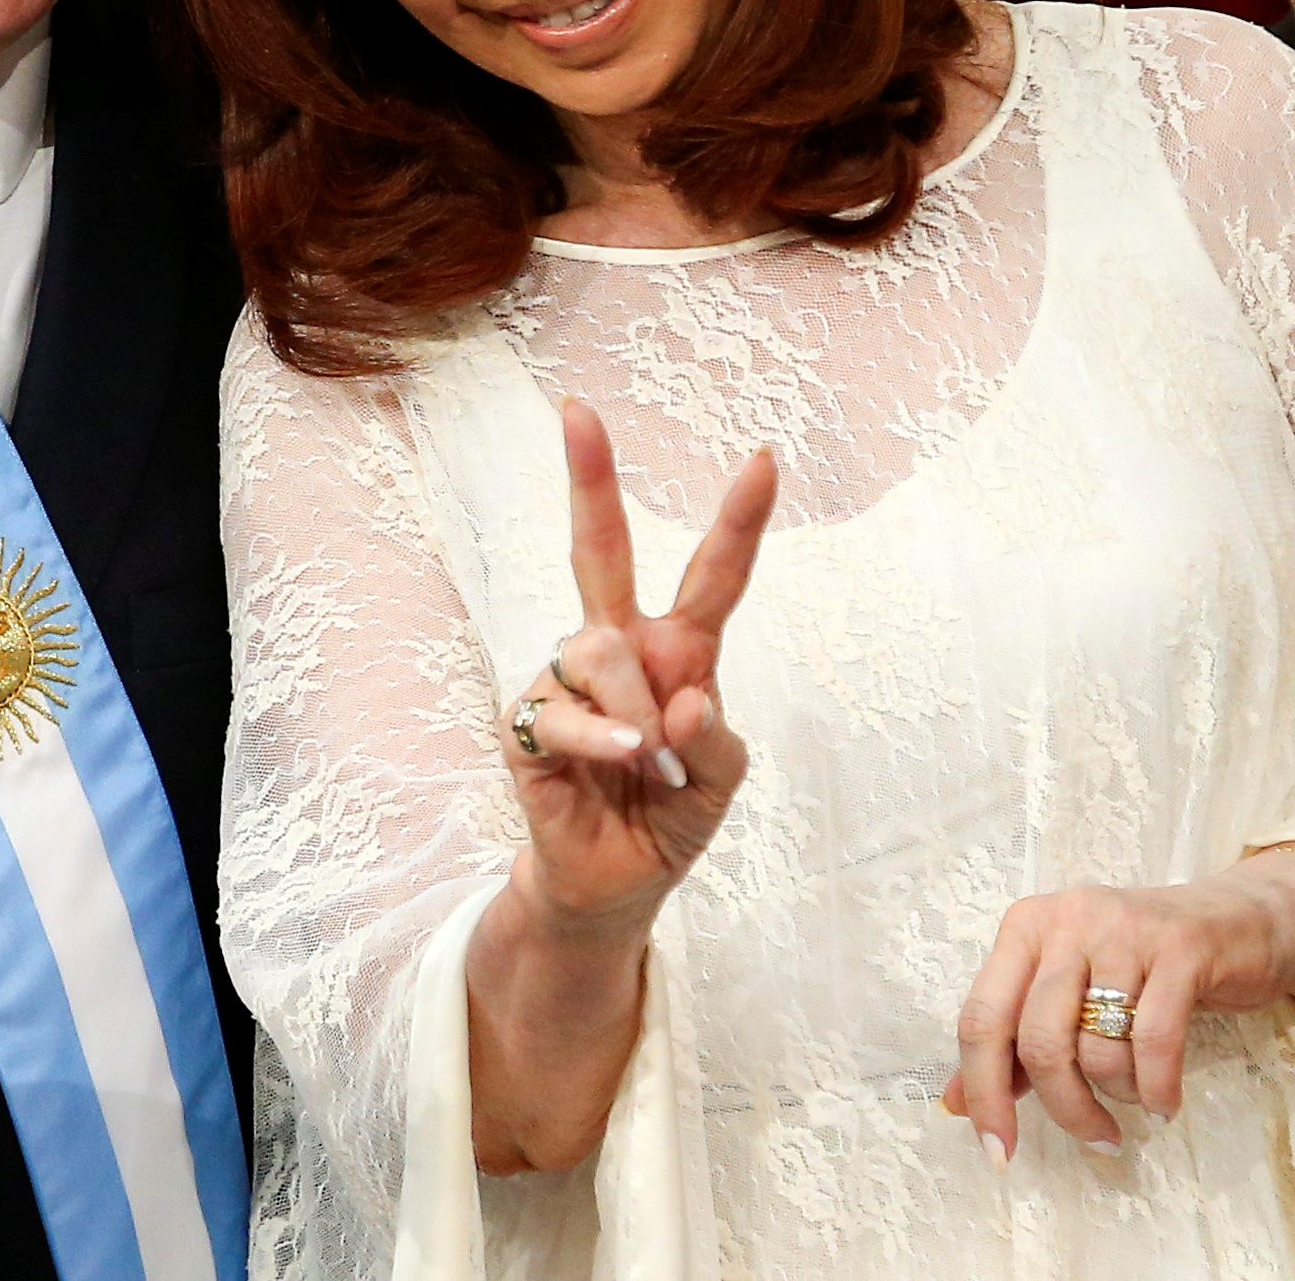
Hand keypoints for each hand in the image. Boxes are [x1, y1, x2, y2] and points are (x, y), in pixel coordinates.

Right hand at [501, 401, 774, 928]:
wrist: (613, 885)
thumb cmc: (668, 817)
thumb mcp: (721, 781)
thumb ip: (714, 734)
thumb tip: (683, 694)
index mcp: (679, 650)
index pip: (712, 575)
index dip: (738, 519)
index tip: (765, 459)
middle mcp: (620, 647)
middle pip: (601, 549)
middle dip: (589, 477)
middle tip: (577, 410)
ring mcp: (568, 678)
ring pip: (603, 647)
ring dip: (639, 708)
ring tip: (652, 759)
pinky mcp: (529, 719)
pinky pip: (567, 708)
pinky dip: (607, 736)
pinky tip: (629, 757)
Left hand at [939, 851, 1294, 1161]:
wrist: (1243, 920)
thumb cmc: (1143, 965)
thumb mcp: (1071, 991)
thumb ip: (1013, 1041)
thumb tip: (958, 1106)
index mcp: (1024, 928)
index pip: (979, 1019)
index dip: (984, 1094)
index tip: (998, 1153)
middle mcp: (1065, 920)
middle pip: (1037, 1040)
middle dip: (1065, 1107)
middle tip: (1097, 1139)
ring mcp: (1122, 929)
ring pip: (1096, 1047)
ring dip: (1119, 1094)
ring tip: (1139, 1094)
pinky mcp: (1180, 948)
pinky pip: (1154, 1043)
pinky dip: (1157, 1089)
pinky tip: (1166, 1102)